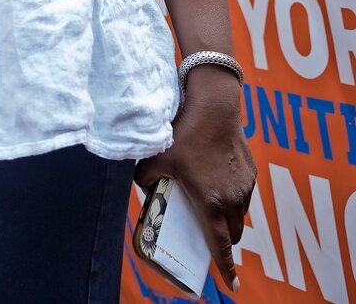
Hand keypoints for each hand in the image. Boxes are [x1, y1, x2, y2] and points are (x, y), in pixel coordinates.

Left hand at [135, 71, 254, 293]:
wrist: (215, 109)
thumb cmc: (185, 134)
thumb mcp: (157, 158)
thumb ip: (145, 178)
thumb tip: (142, 187)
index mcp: (210, 204)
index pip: (220, 246)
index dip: (226, 269)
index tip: (232, 285)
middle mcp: (232, 201)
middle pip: (232, 234)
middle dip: (222, 240)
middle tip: (207, 232)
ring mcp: (245, 188)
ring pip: (239, 215)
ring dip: (228, 217)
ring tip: (210, 202)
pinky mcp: (251, 173)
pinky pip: (244, 195)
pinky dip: (234, 197)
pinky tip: (218, 179)